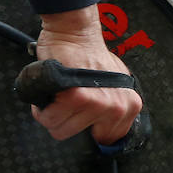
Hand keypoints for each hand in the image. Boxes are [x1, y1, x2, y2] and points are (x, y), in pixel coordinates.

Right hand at [33, 8, 141, 144]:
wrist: (76, 33)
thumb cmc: (90, 57)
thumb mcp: (113, 85)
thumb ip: (111, 109)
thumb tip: (100, 132)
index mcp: (130, 107)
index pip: (105, 140)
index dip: (85, 129)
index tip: (79, 116)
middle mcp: (118, 108)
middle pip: (80, 137)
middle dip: (66, 122)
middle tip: (65, 102)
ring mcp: (99, 104)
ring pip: (62, 130)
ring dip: (52, 115)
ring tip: (57, 97)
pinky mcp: (78, 97)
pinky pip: (51, 118)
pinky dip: (42, 108)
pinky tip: (50, 93)